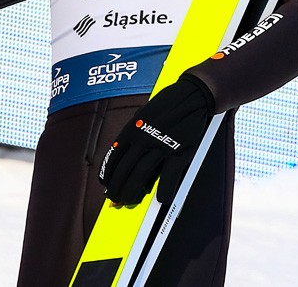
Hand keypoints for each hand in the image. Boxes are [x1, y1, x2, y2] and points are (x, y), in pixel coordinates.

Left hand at [99, 76, 213, 205]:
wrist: (191, 96)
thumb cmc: (167, 104)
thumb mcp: (143, 114)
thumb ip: (134, 131)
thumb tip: (124, 149)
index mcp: (132, 129)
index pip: (114, 156)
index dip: (108, 173)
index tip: (105, 183)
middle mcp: (142, 139)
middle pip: (124, 169)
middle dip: (116, 187)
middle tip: (114, 197)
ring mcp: (160, 146)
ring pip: (140, 175)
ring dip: (131, 191)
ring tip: (127, 201)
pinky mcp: (178, 152)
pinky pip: (168, 177)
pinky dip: (164, 190)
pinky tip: (160, 199)